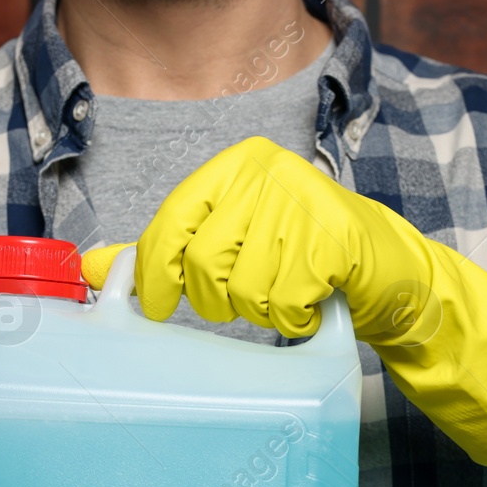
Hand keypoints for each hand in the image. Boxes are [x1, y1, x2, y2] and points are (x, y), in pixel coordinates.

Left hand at [82, 136, 486, 467]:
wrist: (391, 271)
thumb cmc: (303, 256)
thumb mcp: (233, 242)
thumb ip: (168, 251)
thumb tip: (95, 268)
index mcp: (235, 165)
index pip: (170, 222)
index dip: (155, 272)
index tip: (154, 307)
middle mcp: (265, 172)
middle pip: (203, 263)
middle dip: (219, 301)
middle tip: (248, 300)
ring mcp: (301, 202)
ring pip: (242, 290)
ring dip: (262, 312)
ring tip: (287, 297)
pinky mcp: (332, 240)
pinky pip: (282, 302)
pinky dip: (294, 320)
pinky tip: (311, 305)